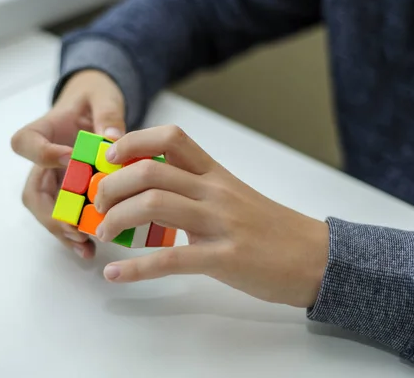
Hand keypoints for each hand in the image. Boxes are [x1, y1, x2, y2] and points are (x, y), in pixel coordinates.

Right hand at [11, 70, 125, 258]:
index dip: (42, 154)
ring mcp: (55, 181)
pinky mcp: (70, 195)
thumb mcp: (103, 97)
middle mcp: (43, 160)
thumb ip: (107, 114)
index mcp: (44, 130)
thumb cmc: (95, 98)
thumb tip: (113, 137)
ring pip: (47, 211)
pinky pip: (66, 217)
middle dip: (51, 212)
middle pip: (33, 191)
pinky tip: (89, 251)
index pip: (25, 143)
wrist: (96, 108)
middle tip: (73, 224)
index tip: (67, 158)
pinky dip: (75, 236)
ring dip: (62, 230)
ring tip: (84, 244)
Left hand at [94, 125, 329, 307]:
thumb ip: (196, 189)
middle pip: (151, 171)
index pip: (172, 138)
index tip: (110, 158)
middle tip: (98, 202)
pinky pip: (171, 259)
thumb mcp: (233, 196)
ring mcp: (220, 223)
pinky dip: (136, 269)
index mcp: (216, 174)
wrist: (315, 257)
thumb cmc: (271, 228)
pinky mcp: (224, 258)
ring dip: (116, 218)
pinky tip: (115, 275)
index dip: (133, 141)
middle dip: (112, 184)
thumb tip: (151, 190)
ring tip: (103, 232)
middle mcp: (215, 191)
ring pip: (155, 205)